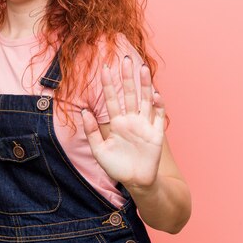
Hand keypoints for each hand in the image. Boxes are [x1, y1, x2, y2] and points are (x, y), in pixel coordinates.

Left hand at [81, 56, 164, 189]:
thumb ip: (91, 132)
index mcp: (116, 123)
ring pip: (145, 101)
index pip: (111, 99)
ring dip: (145, 85)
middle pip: (129, 94)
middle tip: (125, 59)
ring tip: (143, 69)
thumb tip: (84, 112)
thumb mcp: (98, 150)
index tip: (104, 68)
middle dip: (127, 77)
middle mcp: (131, 121)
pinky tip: (156, 95)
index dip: (108, 84)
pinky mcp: (156, 135)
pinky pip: (158, 117)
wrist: (136, 183)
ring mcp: (144, 126)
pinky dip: (158, 106)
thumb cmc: (117, 167)